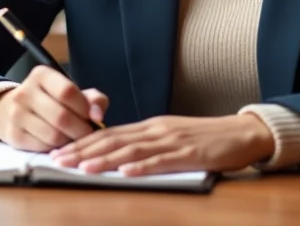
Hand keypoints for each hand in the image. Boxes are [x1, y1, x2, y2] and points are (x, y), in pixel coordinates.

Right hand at [0, 66, 108, 151]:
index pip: (67, 92)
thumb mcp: (71, 92)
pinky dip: (57, 149)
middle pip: (61, 117)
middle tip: (88, 134)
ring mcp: (16, 114)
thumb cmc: (51, 100)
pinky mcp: (14, 135)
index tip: (94, 118)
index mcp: (41, 75)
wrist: (10, 109)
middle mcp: (25, 92)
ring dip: (70, 141)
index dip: (85, 108)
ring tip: (74, 138)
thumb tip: (98, 116)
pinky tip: (60, 144)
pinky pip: (43, 147)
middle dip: (81, 130)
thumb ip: (93, 99)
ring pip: (53, 135)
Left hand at [50, 113, 275, 175]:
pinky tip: (126, 173)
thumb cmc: (206, 139)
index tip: (59, 151)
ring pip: (132, 150)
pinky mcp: (189, 154)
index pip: (110, 133)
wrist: (241, 133)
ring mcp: (172, 141)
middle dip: (83, 150)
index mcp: (151, 126)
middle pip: (114, 139)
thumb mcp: (171, 137)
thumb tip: (117, 156)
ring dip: (105, 159)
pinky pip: (161, 161)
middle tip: (58, 160)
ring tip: (82, 167)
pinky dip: (142, 167)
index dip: (83, 142)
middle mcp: (157, 130)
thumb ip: (147, 144)